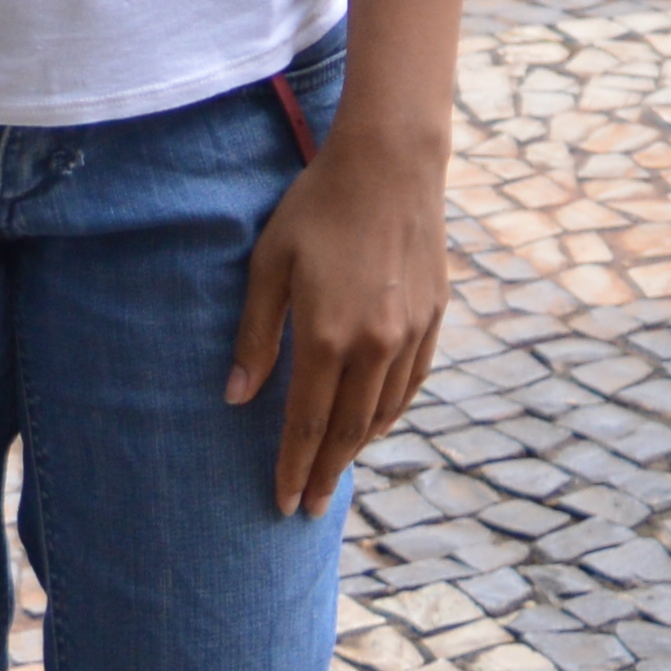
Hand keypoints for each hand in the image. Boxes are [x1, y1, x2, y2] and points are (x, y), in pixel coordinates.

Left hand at [232, 117, 451, 514]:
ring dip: (359, 448)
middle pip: (349, 431)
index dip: (292, 466)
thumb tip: (236, 398)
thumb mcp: (270, 263)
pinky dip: (392, 413)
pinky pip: (413, 384)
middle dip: (325, 474)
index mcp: (328, 334)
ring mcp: (410, 333)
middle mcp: (375, 344)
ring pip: (385, 412)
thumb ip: (256, 335)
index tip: (280, 503)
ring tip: (335, 470)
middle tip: (308, 508)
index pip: (307, 422)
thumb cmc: (317, 206)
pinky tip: (375, 422)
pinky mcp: (434, 317)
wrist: (390, 162)